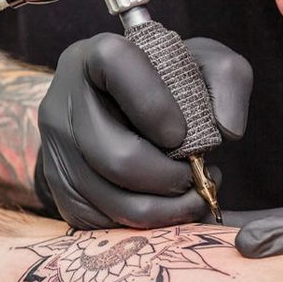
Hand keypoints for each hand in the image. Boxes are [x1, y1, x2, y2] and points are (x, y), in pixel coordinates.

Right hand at [36, 34, 251, 229]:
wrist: (120, 110)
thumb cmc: (165, 84)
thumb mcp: (201, 64)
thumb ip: (228, 77)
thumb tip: (228, 129)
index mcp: (93, 57)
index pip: (116, 64)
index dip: (155, 104)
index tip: (181, 133)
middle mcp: (63, 101)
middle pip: (116, 157)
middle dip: (170, 178)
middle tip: (195, 176)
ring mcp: (55, 149)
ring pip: (112, 199)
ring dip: (165, 209)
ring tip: (191, 197)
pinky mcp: (57, 187)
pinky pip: (102, 222)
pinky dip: (142, 224)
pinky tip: (162, 206)